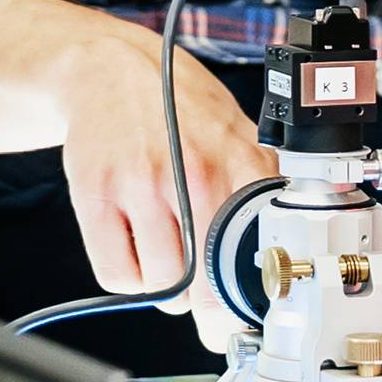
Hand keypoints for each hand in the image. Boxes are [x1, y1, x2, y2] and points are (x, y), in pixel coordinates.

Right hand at [49, 20, 269, 299]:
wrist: (110, 69)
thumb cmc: (178, 109)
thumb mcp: (238, 135)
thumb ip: (261, 188)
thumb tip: (287, 255)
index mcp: (240, 161)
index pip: (256, 259)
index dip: (250, 297)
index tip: (244, 312)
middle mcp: (194, 173)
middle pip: (205, 285)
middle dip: (205, 305)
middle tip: (202, 298)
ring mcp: (140, 183)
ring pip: (159, 285)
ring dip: (164, 289)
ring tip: (165, 258)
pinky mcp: (95, 193)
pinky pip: (116, 275)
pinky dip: (128, 278)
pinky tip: (135, 249)